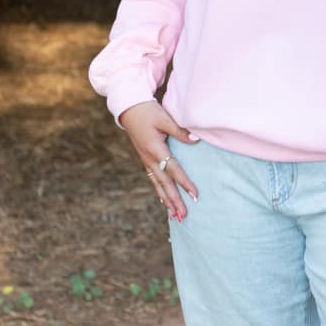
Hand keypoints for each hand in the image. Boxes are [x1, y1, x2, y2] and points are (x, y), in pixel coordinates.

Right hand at [119, 100, 199, 222]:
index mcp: (155, 149)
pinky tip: (163, 201)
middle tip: (183, 216)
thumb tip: (196, 140)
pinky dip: (159, 191)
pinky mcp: (145, 159)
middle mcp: (149, 159)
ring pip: (158, 185)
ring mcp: (146, 160)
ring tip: (174, 216)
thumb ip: (180, 131)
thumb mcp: (164, 118)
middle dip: (174, 201)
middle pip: (164, 184)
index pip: (173, 170)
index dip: (184, 183)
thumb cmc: (148, 112)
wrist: (129, 108)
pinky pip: (153, 180)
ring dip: (167, 201)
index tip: (195, 195)